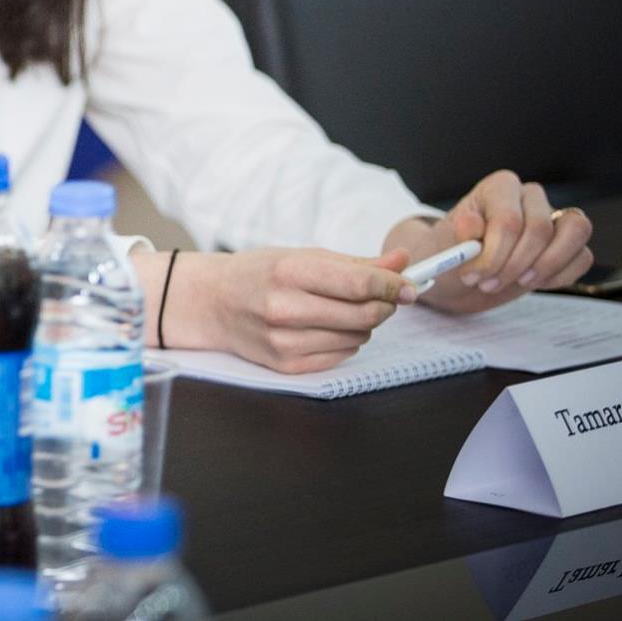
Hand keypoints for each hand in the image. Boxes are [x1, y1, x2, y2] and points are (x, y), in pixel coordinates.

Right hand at [150, 247, 412, 373]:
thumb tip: (402, 262)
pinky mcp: (286, 365)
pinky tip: (328, 328)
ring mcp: (284, 340)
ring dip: (364, 324)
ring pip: (358, 337)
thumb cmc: (258, 273)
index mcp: (289, 271)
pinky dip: (346, 342)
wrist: (211, 302)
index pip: (359, 284)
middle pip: (365, 314)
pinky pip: (341, 356)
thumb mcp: (300, 256)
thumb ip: (354, 263)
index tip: (411, 286)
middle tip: (384, 296)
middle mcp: (284, 308)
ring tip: (344, 310)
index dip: (394, 286)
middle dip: (384, 305)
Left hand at [384, 170, 594, 313]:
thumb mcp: (445, 244)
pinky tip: (531, 283)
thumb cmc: (452, 253)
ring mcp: (554, 219)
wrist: (460, 275)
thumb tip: (472, 227)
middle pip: (540, 229)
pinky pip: (583, 256)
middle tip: (489, 283)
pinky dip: (559, 276)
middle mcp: (530, 197)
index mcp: (499, 187)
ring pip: (576, 231)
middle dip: (515, 265)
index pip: (509, 219)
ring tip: (516, 282)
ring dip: (546, 267)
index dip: (495, 253)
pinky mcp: (569, 244)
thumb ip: (459, 234)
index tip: (474, 275)